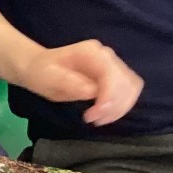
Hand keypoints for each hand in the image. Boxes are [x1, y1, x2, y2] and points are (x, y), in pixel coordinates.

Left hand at [14, 40, 143, 125]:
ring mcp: (112, 64)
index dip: (108, 98)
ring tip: (98, 119)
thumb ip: (70, 83)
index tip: (91, 116)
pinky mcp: (115, 76)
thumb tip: (92, 91)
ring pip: (132, 87)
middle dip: (114, 105)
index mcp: (91, 52)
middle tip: (93, 120)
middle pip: (127, 81)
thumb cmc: (42, 72)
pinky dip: (121, 106)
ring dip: (120, 108)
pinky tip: (104, 115)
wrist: (40, 68)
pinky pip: (129, 91)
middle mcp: (106, 55)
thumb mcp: (49, 78)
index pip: (112, 74)